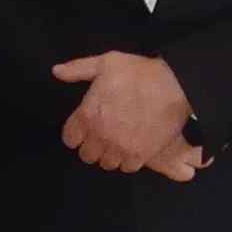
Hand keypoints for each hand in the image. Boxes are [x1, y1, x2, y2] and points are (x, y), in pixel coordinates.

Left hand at [53, 51, 205, 180]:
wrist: (174, 87)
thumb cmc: (139, 74)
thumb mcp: (106, 63)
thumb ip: (78, 69)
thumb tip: (56, 72)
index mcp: (88, 115)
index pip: (70, 139)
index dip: (76, 133)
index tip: (85, 128)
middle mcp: (100, 136)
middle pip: (86, 155)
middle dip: (92, 145)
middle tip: (103, 134)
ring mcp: (120, 148)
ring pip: (106, 164)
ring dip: (109, 154)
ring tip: (118, 142)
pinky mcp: (139, 156)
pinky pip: (126, 168)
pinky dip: (128, 160)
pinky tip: (133, 147)